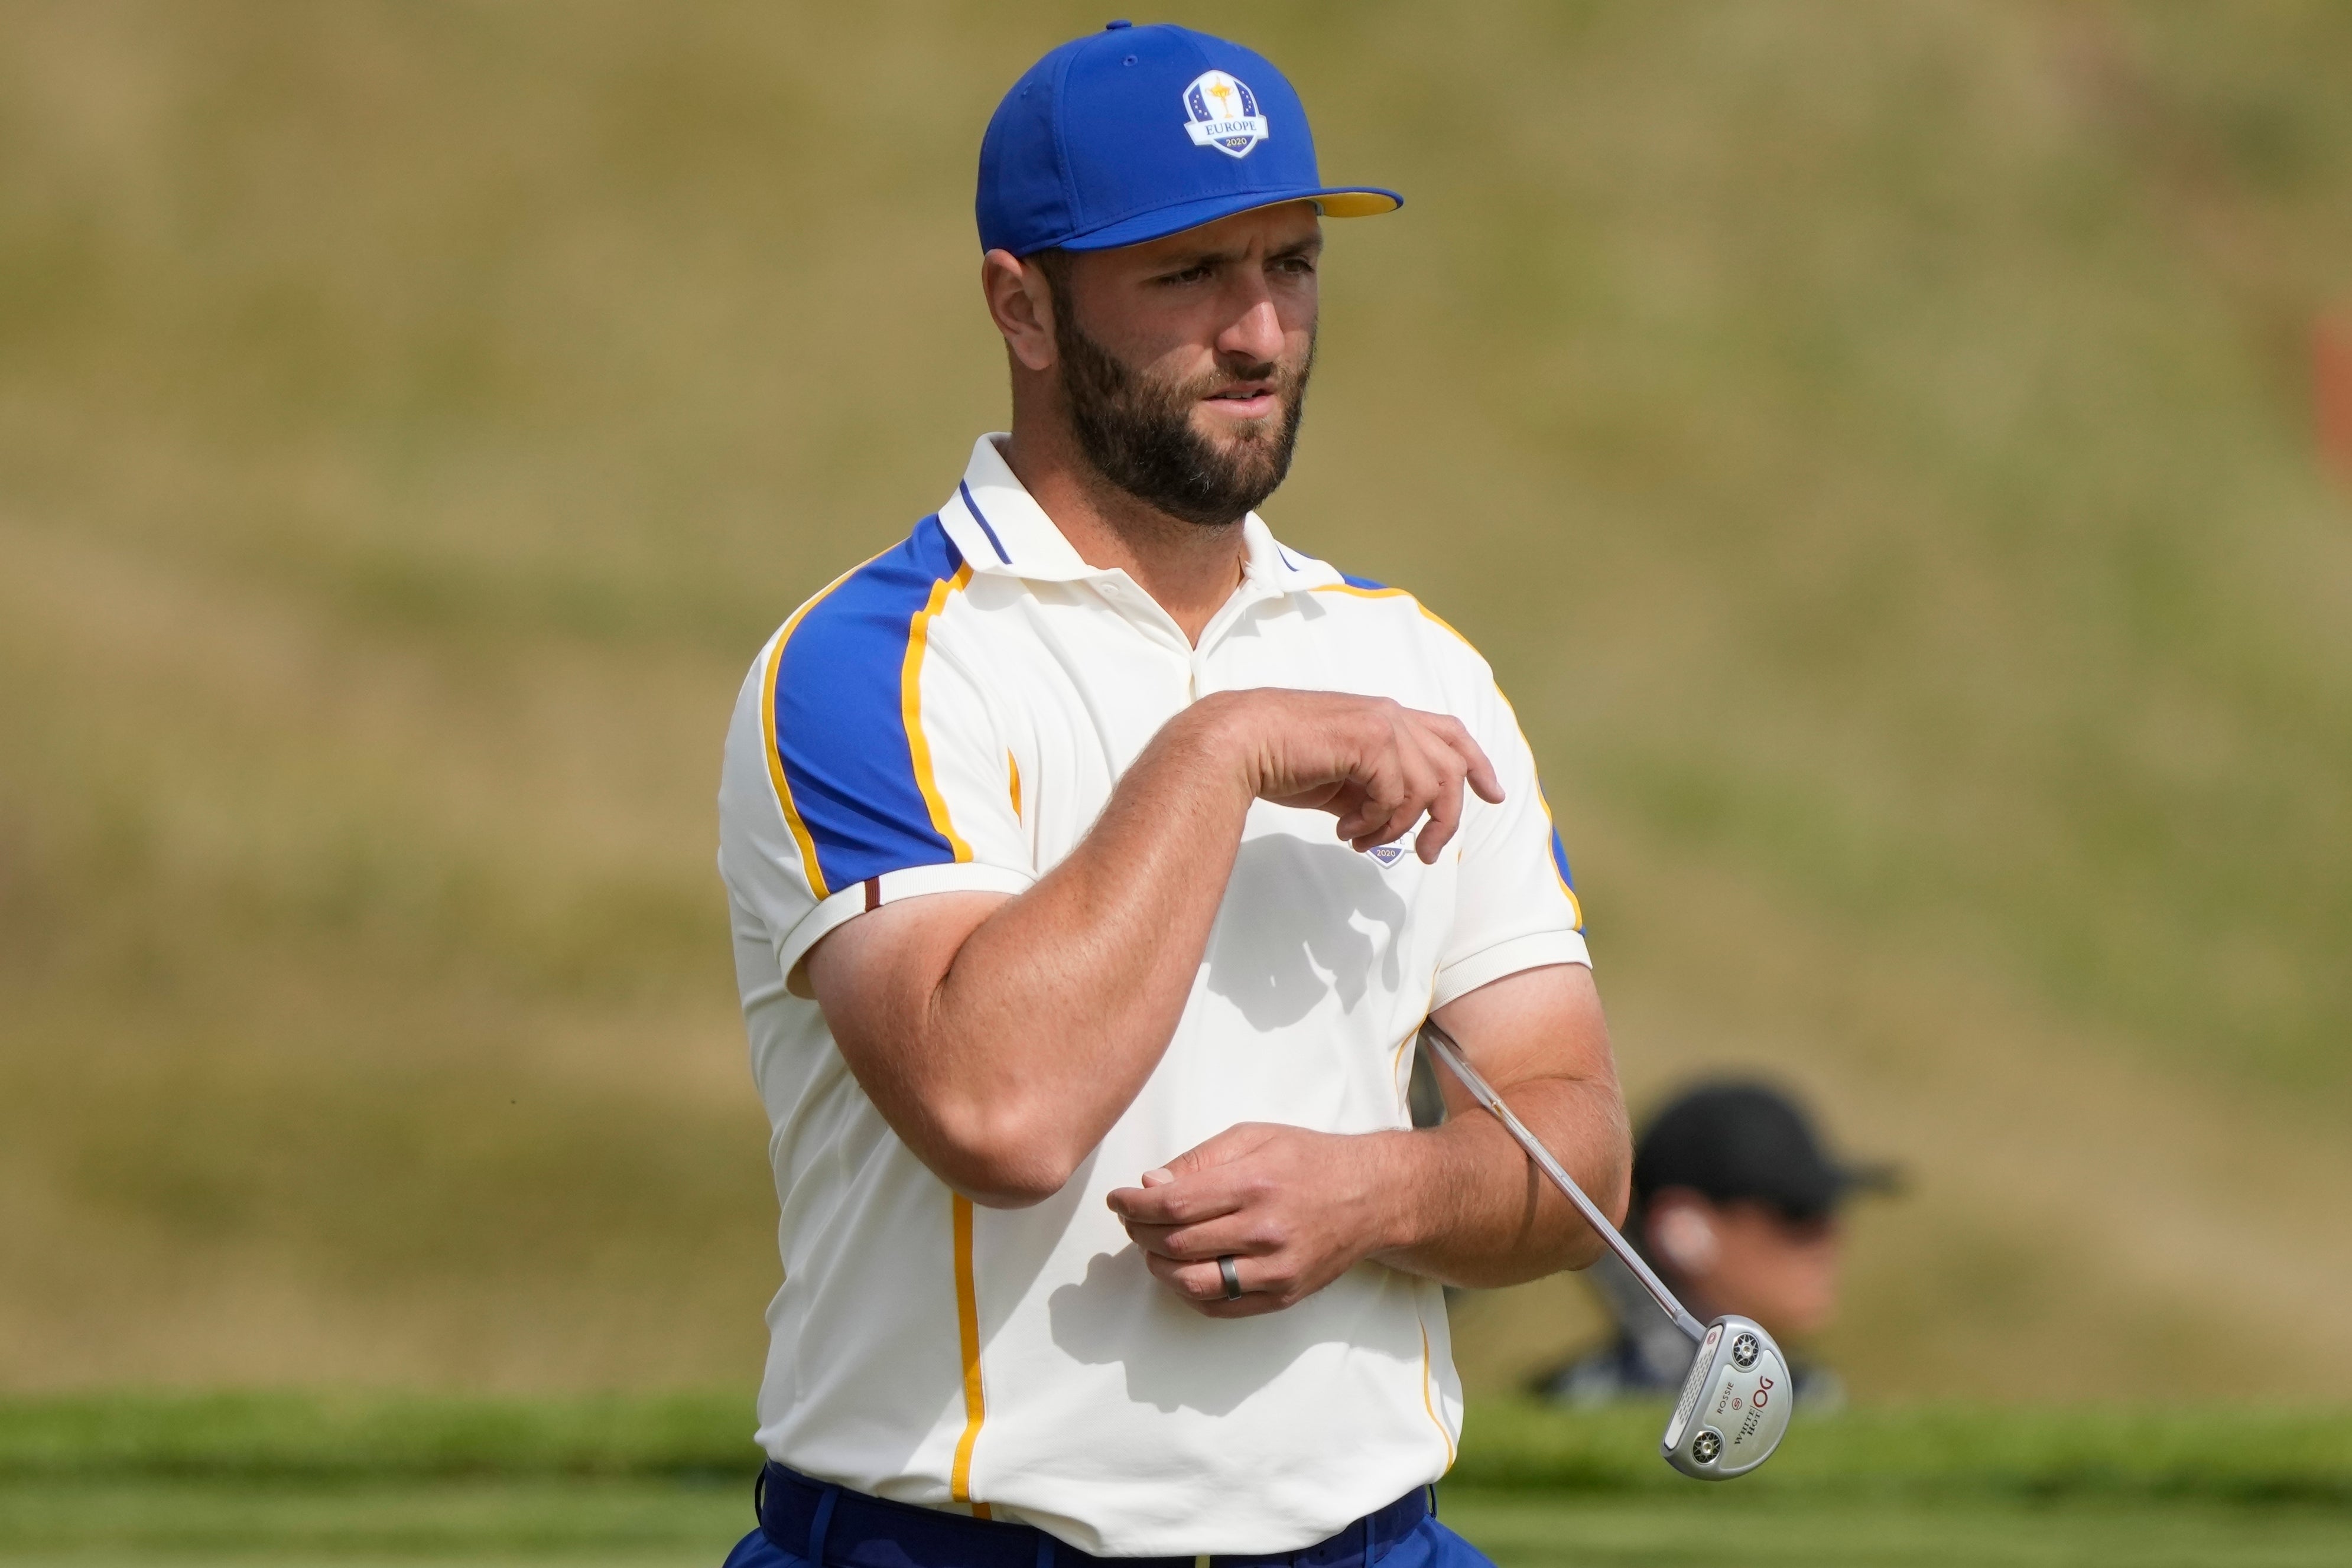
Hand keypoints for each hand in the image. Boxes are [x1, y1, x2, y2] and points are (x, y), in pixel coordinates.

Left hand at [1105, 1123, 1406, 1316]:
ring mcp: (1276, 1269)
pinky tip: (1184, 1271)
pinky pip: (1220, 1307)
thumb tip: (1150, 1185)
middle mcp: (1265, 1230)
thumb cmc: (1308, 1160)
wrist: (1371, 1196)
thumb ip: (1199, 1160)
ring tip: (1154, 1249)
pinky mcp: (1283, 1295)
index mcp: (1254, 1183)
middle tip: (1132, 1222)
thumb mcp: (1254, 1137)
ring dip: (1159, 1267)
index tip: (1119, 1200)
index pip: (1173, 1205)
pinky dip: (1189, 1293)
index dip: (1134, 1206)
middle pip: (1176, 1245)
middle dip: (1140, 1234)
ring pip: (1192, 1283)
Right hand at [1190, 690, 1502, 862]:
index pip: (1451, 733)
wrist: (1239, 743)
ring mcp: (1382, 724)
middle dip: (1446, 819)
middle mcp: (1391, 715)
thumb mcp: (1339, 779)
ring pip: (1427, 787)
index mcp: (1385, 717)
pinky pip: (1396, 795)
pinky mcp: (1370, 741)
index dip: (1478, 763)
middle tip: (1426, 855)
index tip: (1494, 795)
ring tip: (1361, 838)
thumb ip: (1371, 790)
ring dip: (1397, 826)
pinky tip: (1345, 829)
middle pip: (1451, 767)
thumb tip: (1392, 822)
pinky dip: (1375, 822)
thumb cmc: (1279, 760)